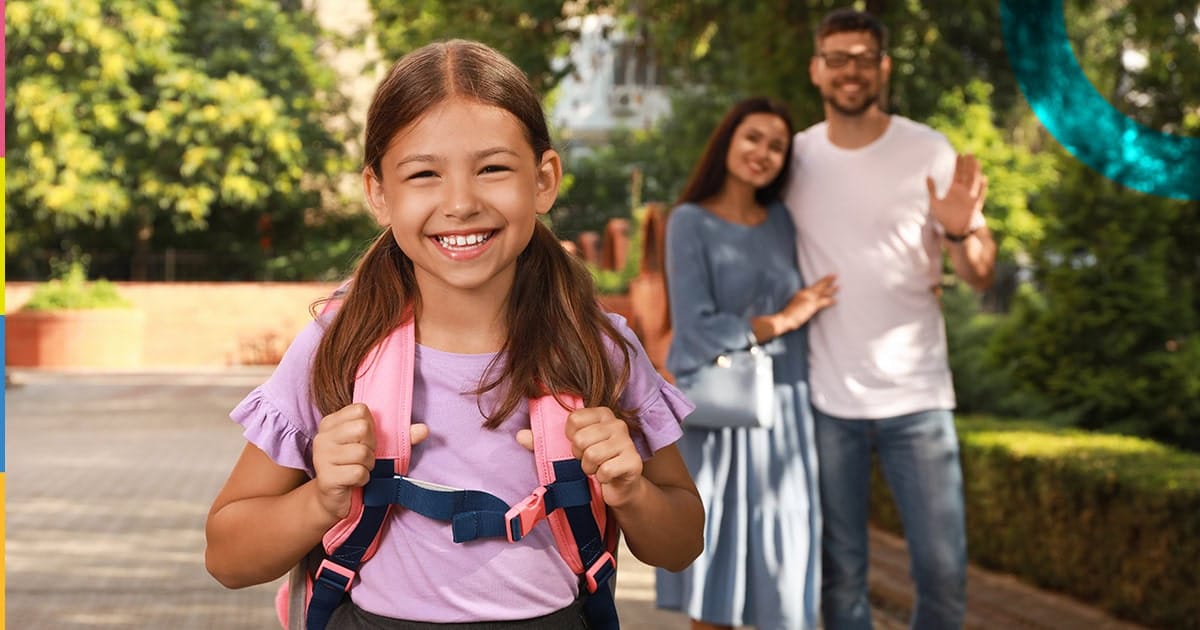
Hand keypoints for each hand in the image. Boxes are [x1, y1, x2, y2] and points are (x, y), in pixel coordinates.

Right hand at [312, 403, 428, 519]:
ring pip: (362, 452)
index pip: (361, 410)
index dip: (372, 427)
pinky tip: (355, 481)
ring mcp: (322, 457)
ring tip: (360, 469)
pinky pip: (359, 472)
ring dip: (369, 465)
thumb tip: (424, 429)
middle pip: (362, 428)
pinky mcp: (327, 478)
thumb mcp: (376, 447)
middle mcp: (323, 437)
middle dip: (371, 446)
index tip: (365, 440)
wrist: (334, 499)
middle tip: (364, 457)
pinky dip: (364, 479)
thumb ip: (401, 435)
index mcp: (331, 422)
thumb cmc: (355, 466)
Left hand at [516, 407, 643, 507]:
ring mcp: (627, 442)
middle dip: (579, 455)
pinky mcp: (633, 462)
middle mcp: (617, 423)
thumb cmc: (593, 462)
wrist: (620, 486)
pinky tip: (607, 476)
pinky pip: (605, 470)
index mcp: (602, 413)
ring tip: (596, 468)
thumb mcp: (568, 449)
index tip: (578, 445)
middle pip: (580, 439)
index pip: (573, 420)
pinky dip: (601, 478)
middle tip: (588, 459)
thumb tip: (519, 436)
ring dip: (589, 468)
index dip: (570, 438)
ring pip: (592, 455)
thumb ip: (542, 441)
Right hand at [782, 274, 837, 328]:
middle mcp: (805, 294)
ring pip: (822, 292)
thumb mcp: (795, 305)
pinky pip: (822, 303)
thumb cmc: (788, 314)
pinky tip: (835, 301)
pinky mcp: (811, 306)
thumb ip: (801, 302)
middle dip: (827, 280)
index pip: (813, 286)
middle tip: (835, 275)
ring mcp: (808, 299)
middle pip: (818, 286)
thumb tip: (805, 303)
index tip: (826, 278)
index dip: (820, 282)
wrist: (784, 319)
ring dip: (831, 289)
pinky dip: (829, 302)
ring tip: (838, 286)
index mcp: (801, 293)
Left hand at [927, 153, 987, 235]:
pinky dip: (982, 188)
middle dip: (968, 164)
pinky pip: (979, 195)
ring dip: (975, 172)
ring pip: (974, 182)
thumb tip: (927, 176)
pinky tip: (984, 179)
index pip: (957, 173)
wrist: (951, 230)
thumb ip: (931, 189)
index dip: (958, 164)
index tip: (959, 154)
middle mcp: (963, 191)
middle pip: (967, 174)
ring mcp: (970, 197)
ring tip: (977, 162)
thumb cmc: (943, 217)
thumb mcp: (934, 202)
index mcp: (954, 189)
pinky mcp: (975, 205)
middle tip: (969, 153)